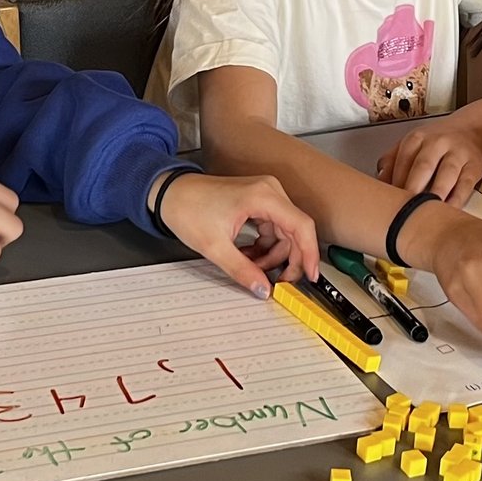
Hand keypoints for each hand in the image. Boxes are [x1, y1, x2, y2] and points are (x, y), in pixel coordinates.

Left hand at [157, 171, 319, 297]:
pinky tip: (249, 256)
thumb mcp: (215, 247)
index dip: (310, 254)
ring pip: (284, 232)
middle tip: (277, 281)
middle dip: (287, 259)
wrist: (170, 193)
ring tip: (251, 266)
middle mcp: (269, 191)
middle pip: (295, 231)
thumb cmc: (187, 208)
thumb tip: (263, 289)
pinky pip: (272, 228)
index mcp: (263, 196)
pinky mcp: (258, 201)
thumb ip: (242, 271)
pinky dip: (265, 246)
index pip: (301, 226)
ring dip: (272, 254)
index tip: (311, 276)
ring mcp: (265, 195)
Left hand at [375, 119, 481, 204]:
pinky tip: (447, 212)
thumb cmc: (436, 142)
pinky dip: (456, 200)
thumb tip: (378, 183)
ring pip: (446, 174)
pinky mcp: (474, 166)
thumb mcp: (412, 144)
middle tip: (404, 210)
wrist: (473, 129)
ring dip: (436, 193)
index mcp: (417, 138)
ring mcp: (458, 154)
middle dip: (413, 188)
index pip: (402, 160)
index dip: (395, 182)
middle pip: (423, 166)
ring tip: (426, 212)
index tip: (389, 202)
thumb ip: (392, 161)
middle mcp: (437, 143)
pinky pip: (465, 185)